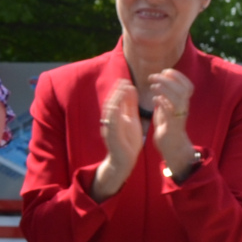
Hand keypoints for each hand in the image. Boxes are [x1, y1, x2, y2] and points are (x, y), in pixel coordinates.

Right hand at [92, 82, 143, 199]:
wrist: (124, 160)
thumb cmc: (128, 141)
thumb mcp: (132, 120)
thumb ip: (130, 106)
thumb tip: (131, 90)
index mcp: (117, 117)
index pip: (117, 100)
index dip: (120, 90)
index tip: (126, 80)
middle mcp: (110, 121)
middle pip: (111, 103)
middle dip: (116, 91)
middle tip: (122, 80)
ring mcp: (109, 128)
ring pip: (109, 111)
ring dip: (115, 99)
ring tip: (121, 89)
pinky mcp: (111, 135)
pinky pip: (111, 122)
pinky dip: (113, 112)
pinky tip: (117, 104)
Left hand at [147, 68, 196, 174]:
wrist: (172, 146)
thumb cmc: (168, 125)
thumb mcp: (167, 107)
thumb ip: (166, 95)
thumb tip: (161, 80)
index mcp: (183, 102)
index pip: (187, 85)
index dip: (177, 76)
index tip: (165, 71)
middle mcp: (184, 108)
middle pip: (183, 89)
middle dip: (168, 80)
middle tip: (153, 77)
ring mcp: (179, 117)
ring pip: (178, 99)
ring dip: (165, 90)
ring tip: (153, 86)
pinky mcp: (173, 126)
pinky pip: (171, 112)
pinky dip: (163, 103)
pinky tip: (154, 100)